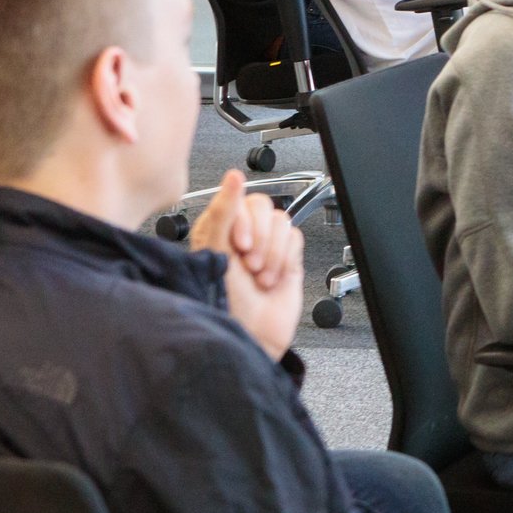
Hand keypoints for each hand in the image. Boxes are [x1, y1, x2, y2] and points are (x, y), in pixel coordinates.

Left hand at [188, 170, 304, 360]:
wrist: (248, 335)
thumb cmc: (222, 302)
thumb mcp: (217, 251)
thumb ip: (224, 211)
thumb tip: (233, 176)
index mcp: (217, 228)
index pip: (239, 200)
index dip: (244, 221)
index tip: (239, 245)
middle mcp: (241, 234)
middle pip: (264, 207)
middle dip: (260, 238)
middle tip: (250, 263)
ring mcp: (265, 246)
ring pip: (282, 222)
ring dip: (272, 253)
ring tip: (260, 275)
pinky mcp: (286, 259)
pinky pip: (296, 239)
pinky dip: (285, 260)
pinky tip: (274, 278)